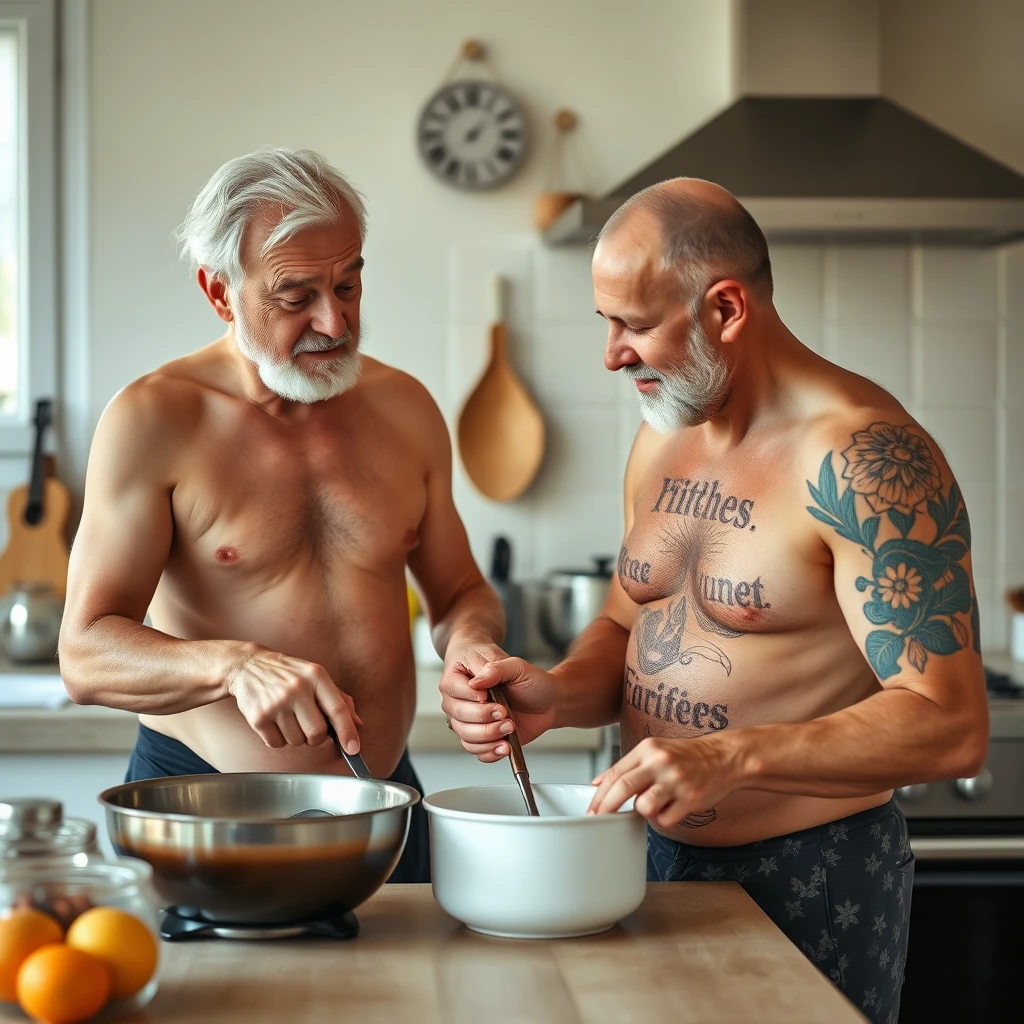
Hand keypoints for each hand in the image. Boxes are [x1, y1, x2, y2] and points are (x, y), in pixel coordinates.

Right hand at [227, 647, 362, 752]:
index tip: (353, 749)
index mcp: (316, 676)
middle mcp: (297, 688)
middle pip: (317, 732)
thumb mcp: (316, 676)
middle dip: (316, 737)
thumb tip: (357, 723)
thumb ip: (339, 699)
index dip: (348, 732)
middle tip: (309, 726)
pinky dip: (279, 739)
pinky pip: (277, 744)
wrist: (249, 666)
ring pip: (297, 741)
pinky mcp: (259, 717)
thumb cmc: (288, 673)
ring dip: (296, 736)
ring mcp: (276, 703)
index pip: (338, 709)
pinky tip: (275, 721)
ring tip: (289, 717)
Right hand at [440, 642, 558, 762]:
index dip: (469, 695)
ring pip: (465, 734)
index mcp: (464, 676)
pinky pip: (475, 750)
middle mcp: (463, 699)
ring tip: (509, 727)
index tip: (486, 695)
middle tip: (503, 712)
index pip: (453, 688)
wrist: (549, 700)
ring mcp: (471, 720)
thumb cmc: (529, 679)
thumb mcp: (516, 666)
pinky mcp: (482, 737)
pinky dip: (489, 751)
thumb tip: (476, 682)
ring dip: (488, 734)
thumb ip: (495, 669)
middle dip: (482, 716)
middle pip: (458, 714)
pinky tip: (504, 746)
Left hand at [587, 735, 737, 827]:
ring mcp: (676, 781)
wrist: (724, 757)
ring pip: (644, 807)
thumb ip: (627, 766)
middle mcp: (661, 762)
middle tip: (597, 818)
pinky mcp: (691, 799)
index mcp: (648, 748)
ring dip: (643, 810)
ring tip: (654, 802)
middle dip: (606, 807)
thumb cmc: (686, 756)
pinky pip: (665, 819)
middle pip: (624, 787)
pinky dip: (663, 818)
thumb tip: (597, 782)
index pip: (616, 772)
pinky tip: (671, 807)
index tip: (591, 808)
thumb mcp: (654, 750)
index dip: (600, 793)